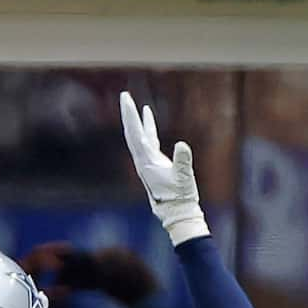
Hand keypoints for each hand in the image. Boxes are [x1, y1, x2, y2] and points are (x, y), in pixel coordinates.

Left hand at [120, 92, 210, 245]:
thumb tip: (182, 145)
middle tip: (124, 95)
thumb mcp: (183, 177)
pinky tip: (148, 116)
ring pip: (138, 135)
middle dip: (128, 114)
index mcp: (146, 161)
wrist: (177, 212)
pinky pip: (148, 139)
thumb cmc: (180, 196)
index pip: (136, 134)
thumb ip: (182, 161)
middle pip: (132, 132)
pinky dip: (147, 126)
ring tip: (131, 103)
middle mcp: (142, 160)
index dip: (131, 116)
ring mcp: (147, 161)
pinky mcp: (154, 162)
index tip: (126, 101)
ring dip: (135, 119)